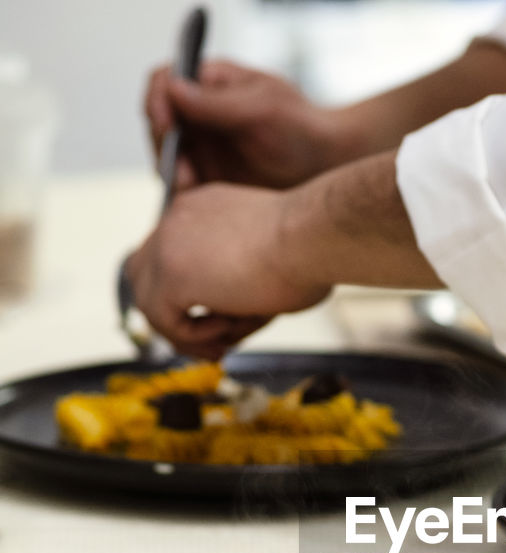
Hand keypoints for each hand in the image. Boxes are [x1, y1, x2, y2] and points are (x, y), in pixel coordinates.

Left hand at [125, 183, 330, 357]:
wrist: (314, 236)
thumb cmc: (311, 250)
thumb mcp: (269, 261)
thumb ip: (236, 284)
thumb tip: (224, 324)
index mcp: (202, 208)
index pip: (170, 253)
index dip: (185, 294)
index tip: (217, 323)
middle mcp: (178, 218)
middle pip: (144, 275)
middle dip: (172, 316)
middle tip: (212, 344)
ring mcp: (168, 244)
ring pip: (152, 304)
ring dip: (188, 332)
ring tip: (227, 342)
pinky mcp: (171, 274)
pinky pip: (166, 321)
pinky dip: (195, 336)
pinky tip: (228, 327)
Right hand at [144, 59, 346, 191]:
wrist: (325, 166)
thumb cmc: (301, 126)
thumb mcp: (262, 108)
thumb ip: (217, 102)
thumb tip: (173, 87)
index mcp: (210, 83)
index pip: (166, 81)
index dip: (158, 99)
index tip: (166, 123)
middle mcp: (199, 113)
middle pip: (158, 121)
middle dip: (162, 143)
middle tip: (181, 166)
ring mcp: (201, 145)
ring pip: (165, 154)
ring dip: (170, 169)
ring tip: (189, 186)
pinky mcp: (207, 176)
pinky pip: (180, 182)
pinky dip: (180, 191)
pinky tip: (195, 200)